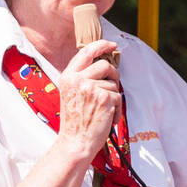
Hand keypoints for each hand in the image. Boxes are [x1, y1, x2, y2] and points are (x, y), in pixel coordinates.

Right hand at [56, 40, 120, 161]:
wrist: (75, 142)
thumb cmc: (75, 122)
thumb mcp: (72, 94)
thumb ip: (83, 78)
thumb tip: (105, 65)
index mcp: (68, 76)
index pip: (86, 52)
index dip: (101, 45)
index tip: (112, 45)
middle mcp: (77, 79)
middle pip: (105, 65)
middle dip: (113, 75)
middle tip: (112, 88)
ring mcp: (91, 88)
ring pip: (113, 83)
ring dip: (113, 97)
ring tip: (102, 111)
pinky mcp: (104, 98)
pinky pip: (118, 96)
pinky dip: (116, 109)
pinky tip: (107, 118)